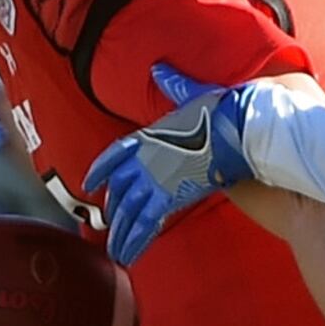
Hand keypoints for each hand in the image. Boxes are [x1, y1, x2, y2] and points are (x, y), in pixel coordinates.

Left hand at [84, 66, 318, 266]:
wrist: (234, 127)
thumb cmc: (220, 110)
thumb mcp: (192, 94)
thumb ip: (173, 86)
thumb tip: (159, 69)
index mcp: (146, 136)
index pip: (114, 155)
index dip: (101, 171)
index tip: (90, 184)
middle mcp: (143, 159)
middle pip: (119, 191)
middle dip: (114, 213)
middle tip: (109, 230)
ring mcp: (153, 179)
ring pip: (128, 213)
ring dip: (121, 235)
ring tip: (116, 253)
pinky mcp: (168, 198)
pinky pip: (146, 225)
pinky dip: (135, 242)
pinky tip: (128, 257)